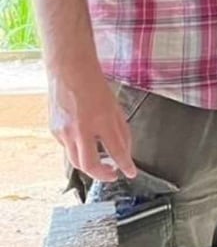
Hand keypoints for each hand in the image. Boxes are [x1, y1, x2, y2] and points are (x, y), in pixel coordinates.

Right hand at [48, 66, 135, 181]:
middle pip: (89, 165)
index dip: (125, 165)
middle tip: (112, 174)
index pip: (116, 151)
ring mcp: (64, 132)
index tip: (131, 173)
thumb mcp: (115, 107)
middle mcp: (80, 130)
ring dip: (89, 167)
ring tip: (101, 165)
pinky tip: (85, 145)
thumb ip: (121, 130)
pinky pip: (67, 148)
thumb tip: (125, 150)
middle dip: (102, 175)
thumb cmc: (94, 86)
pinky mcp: (54, 131)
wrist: (69, 71)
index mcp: (101, 121)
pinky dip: (78, 151)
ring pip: (76, 161)